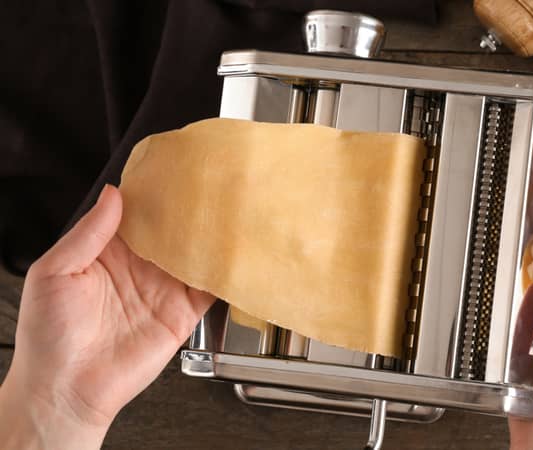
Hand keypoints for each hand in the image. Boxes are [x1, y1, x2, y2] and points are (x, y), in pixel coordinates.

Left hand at [0, 185, 214, 448]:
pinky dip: (225, 273)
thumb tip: (113, 195)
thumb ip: (88, 234)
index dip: (154, 192)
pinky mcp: (183, 314)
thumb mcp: (54, 272)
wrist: (66, 390)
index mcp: (108, 251)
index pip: (137, 212)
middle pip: (172, 230)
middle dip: (191, 210)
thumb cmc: (48, 337)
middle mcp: (140, 266)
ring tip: (231, 212)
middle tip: (213, 185)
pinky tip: (235, 255)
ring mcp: (163, 289)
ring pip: (195, 254)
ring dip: (212, 237)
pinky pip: (209, 288)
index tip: (174, 171)